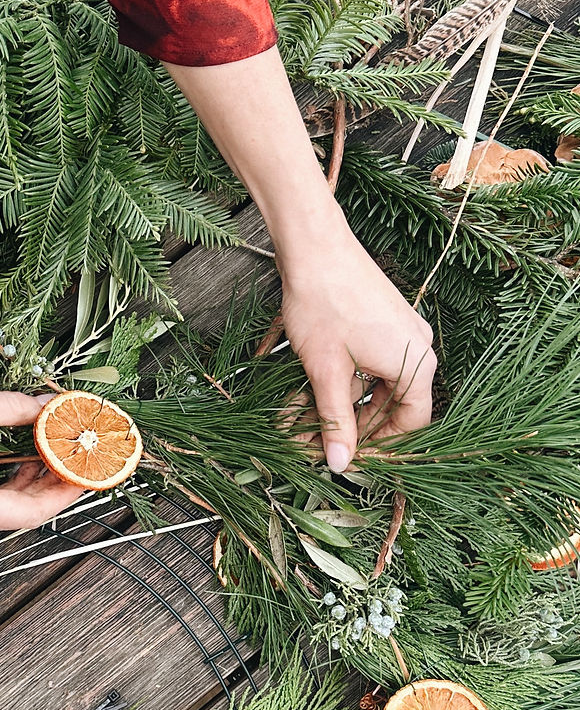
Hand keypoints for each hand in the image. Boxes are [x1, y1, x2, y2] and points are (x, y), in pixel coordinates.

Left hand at [279, 220, 435, 471]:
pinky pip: (365, 362)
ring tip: (294, 420)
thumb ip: (336, 421)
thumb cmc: (323, 304)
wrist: (314, 245)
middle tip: (313, 444)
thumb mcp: (327, 372)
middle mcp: (417, 348)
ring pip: (370, 384)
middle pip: (389, 404)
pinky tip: (302, 391)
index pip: (412, 422)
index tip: (351, 458)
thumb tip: (341, 464)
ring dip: (335, 403)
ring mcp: (399, 331)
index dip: (382, 446)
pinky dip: (338, 378)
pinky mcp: (380, 320)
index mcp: (416, 364)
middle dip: (347, 425)